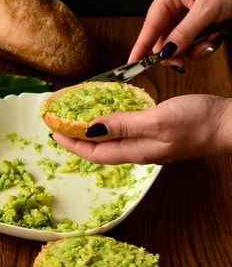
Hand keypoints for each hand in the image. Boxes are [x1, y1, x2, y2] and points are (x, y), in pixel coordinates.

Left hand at [51, 95, 231, 164]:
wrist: (228, 125)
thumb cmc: (197, 123)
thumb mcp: (156, 121)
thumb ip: (123, 124)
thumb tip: (90, 129)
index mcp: (136, 150)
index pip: (95, 152)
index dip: (72, 143)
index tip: (53, 132)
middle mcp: (139, 150)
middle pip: (100, 149)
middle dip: (77, 139)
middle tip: (59, 125)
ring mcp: (150, 143)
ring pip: (112, 140)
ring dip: (92, 131)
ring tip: (77, 120)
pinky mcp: (159, 133)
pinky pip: (126, 131)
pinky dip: (112, 123)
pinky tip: (110, 114)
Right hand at [129, 0, 231, 70]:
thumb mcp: (207, 9)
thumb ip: (185, 33)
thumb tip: (165, 53)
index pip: (149, 27)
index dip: (140, 47)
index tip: (131, 65)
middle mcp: (172, 5)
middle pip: (163, 39)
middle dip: (176, 52)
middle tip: (184, 64)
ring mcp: (184, 13)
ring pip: (178, 43)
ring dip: (193, 49)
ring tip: (211, 42)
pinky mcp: (196, 21)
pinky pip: (191, 41)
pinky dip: (202, 44)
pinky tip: (215, 37)